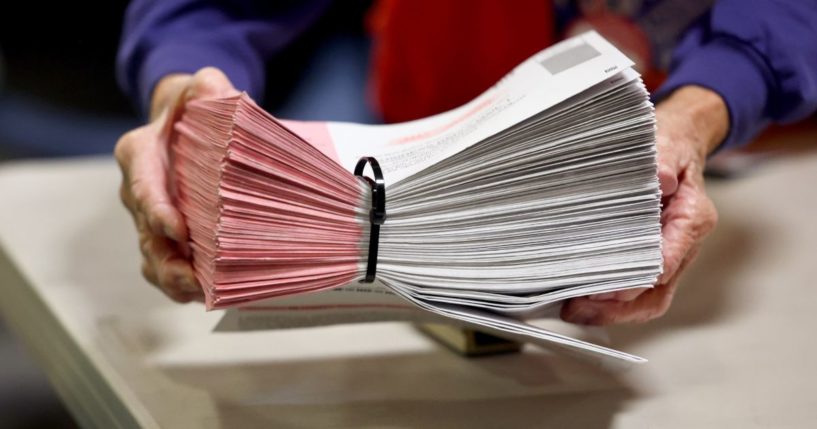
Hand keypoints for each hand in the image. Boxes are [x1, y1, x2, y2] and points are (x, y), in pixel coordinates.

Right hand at [115, 68, 236, 301]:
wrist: (185, 124)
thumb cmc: (192, 106)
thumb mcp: (200, 87)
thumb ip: (208, 85)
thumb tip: (217, 88)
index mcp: (140, 154)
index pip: (143, 185)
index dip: (157, 210)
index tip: (177, 229)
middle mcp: (138, 192)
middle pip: (146, 233)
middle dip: (168, 259)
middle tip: (194, 278)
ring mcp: (150, 219)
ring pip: (153, 258)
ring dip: (174, 280)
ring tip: (201, 294)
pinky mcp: (166, 238)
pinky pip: (167, 267)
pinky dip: (183, 285)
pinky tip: (206, 295)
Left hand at [561, 86, 726, 324]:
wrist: (679, 144)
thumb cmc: (671, 146)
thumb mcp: (667, 143)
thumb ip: (664, 159)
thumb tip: (660, 177)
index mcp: (691, 219)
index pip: (667, 260)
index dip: (637, 279)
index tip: (607, 288)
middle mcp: (683, 244)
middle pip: (657, 291)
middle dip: (618, 308)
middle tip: (579, 308)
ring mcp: (670, 255)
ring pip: (649, 298)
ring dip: (613, 311)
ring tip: (575, 311)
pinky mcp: (654, 258)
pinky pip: (639, 291)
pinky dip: (613, 302)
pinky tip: (583, 299)